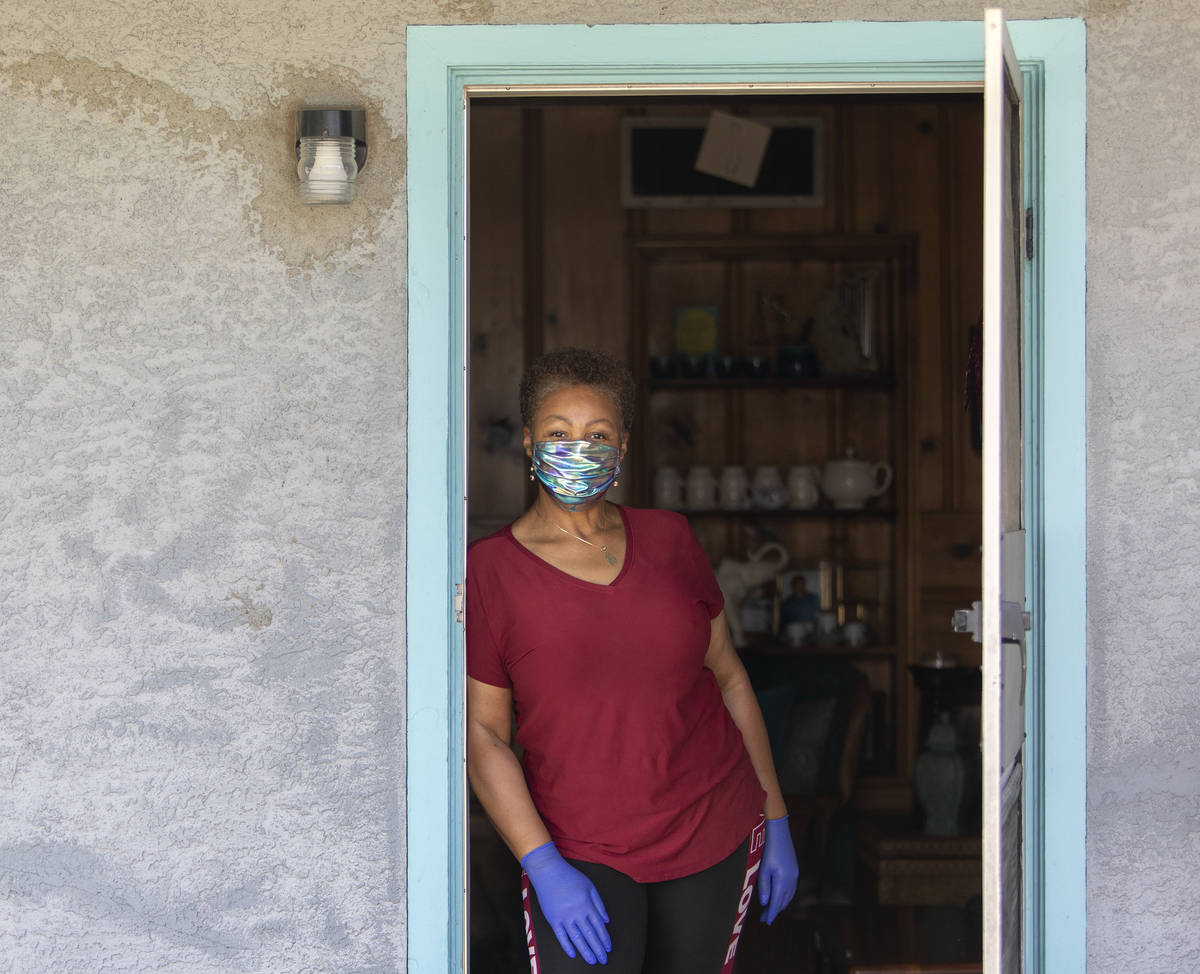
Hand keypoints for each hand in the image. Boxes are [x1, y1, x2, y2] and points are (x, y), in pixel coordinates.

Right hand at [521, 842, 611, 964]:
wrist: (549, 872)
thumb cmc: (570, 877)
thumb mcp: (589, 886)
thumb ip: (599, 903)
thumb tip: (606, 921)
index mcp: (587, 904)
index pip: (598, 926)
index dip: (604, 938)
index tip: (608, 948)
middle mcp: (576, 913)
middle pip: (590, 935)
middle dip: (598, 949)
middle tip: (603, 960)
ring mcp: (564, 917)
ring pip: (576, 938)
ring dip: (585, 951)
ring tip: (592, 961)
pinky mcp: (553, 920)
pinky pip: (561, 936)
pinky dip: (567, 946)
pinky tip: (573, 954)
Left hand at [758, 815, 799, 923]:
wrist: (779, 831)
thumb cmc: (768, 849)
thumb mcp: (764, 868)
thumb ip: (764, 887)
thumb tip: (766, 903)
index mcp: (783, 881)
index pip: (776, 903)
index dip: (771, 914)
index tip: (766, 921)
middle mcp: (791, 880)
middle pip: (783, 901)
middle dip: (774, 910)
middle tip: (765, 918)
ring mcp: (795, 875)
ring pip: (788, 896)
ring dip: (780, 904)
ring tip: (771, 909)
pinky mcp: (795, 870)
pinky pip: (791, 888)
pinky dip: (785, 896)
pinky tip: (780, 895)